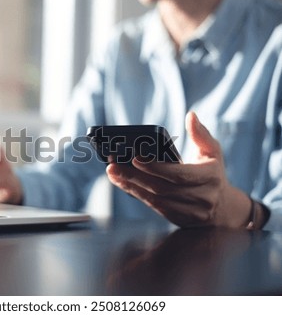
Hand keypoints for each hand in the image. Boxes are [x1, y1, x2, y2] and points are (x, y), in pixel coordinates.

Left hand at [106, 112, 251, 227]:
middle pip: (161, 188)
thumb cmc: (212, 174)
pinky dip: (137, 194)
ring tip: (113, 173)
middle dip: (134, 176)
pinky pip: (154, 207)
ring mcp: (190, 212)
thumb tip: (191, 116)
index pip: (178, 174)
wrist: (223, 208)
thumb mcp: (213, 152)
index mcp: (209, 178)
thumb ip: (201, 134)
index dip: (155, 167)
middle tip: (113, 165)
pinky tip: (123, 184)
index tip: (135, 157)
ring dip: (131, 186)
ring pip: (155, 200)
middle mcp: (201, 198)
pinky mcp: (178, 219)